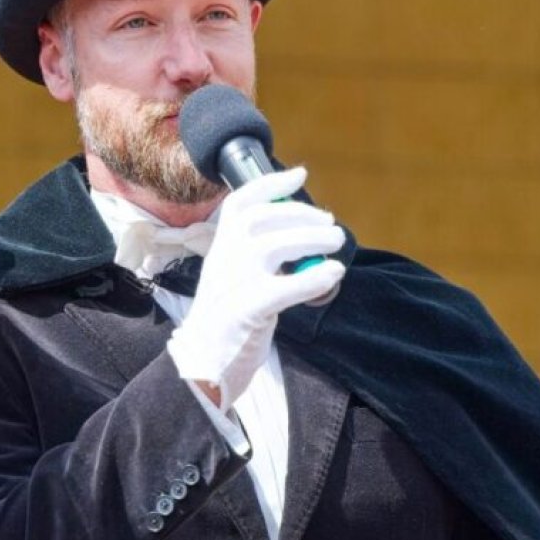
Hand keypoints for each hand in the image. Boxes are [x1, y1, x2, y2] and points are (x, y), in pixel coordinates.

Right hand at [165, 167, 344, 407]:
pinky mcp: (245, 311)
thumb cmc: (226, 322)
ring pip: (274, 246)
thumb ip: (258, 256)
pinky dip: (313, 278)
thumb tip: (305, 235)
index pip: (240, 204)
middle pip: (262, 220)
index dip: (270, 185)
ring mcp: (233, 284)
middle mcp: (224, 260)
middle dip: (301, 215)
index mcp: (221, 249)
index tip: (299, 175)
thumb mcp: (234, 279)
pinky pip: (283, 288)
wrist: (202, 365)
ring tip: (336, 245)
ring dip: (311, 240)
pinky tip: (333, 274)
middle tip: (330, 224)